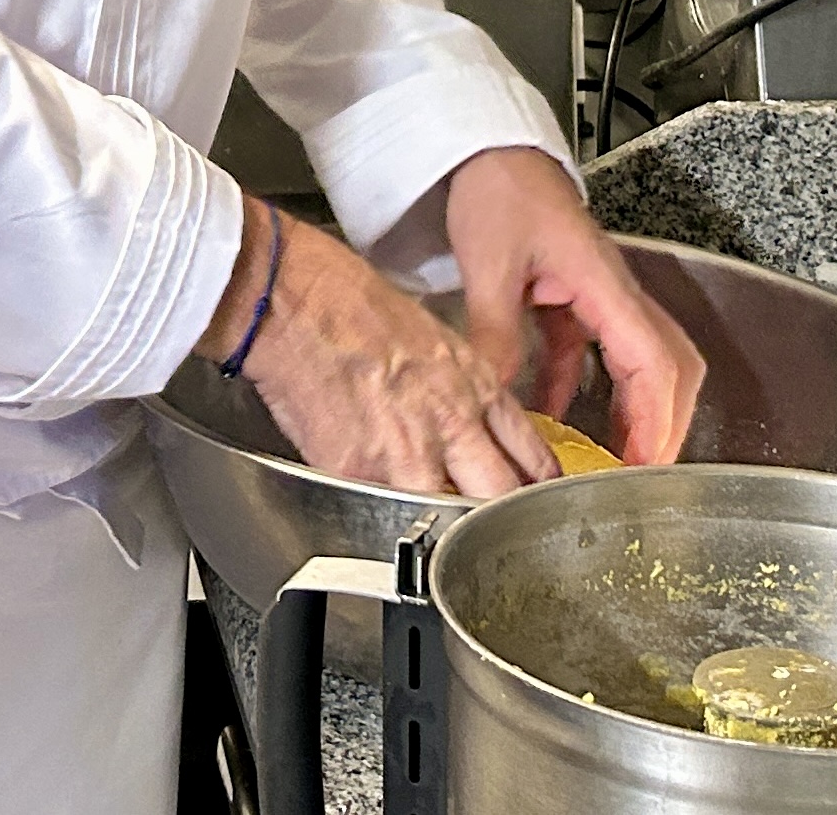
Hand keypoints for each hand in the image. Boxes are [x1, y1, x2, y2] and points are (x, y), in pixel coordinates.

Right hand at [217, 203, 560, 498]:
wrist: (297, 301)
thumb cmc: (351, 302)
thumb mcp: (433, 338)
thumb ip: (457, 388)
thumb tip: (465, 425)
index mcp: (474, 386)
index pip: (529, 452)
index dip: (538, 484)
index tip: (537, 497)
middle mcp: (450, 425)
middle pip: (501, 497)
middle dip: (501, 518)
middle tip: (498, 531)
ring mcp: (406, 455)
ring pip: (446, 520)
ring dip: (443, 529)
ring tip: (434, 536)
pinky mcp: (357, 474)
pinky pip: (377, 512)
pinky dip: (378, 515)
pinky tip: (374, 506)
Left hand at [444, 147, 706, 463]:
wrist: (485, 149)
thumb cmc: (499, 187)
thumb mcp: (490, 264)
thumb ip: (497, 331)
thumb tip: (499, 393)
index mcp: (604, 283)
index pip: (652, 361)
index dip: (657, 419)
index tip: (647, 464)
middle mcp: (612, 291)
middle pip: (666, 366)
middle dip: (663, 423)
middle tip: (640, 474)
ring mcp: (595, 294)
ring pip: (637, 361)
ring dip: (632, 410)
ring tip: (610, 461)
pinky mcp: (570, 296)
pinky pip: (592, 353)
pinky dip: (581, 389)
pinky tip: (553, 416)